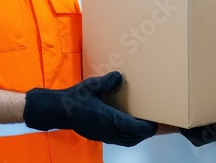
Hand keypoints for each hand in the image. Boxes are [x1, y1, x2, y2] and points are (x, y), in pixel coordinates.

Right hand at [23, 71, 157, 146]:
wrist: (58, 110)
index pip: (132, 128)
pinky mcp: (99, 135)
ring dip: (137, 135)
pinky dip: (128, 135)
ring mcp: (102, 135)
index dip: (146, 127)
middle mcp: (106, 130)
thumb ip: (107, 82)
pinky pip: (119, 139)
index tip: (156, 123)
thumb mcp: (91, 85)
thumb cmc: (74, 98)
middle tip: (157, 125)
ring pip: (126, 140)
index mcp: (106, 118)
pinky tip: (129, 127)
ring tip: (146, 127)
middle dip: (145, 133)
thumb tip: (119, 77)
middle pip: (132, 137)